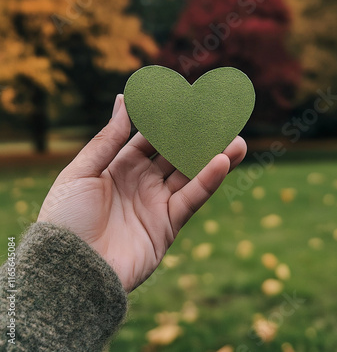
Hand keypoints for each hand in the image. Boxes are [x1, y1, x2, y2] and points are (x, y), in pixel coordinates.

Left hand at [38, 95, 246, 291]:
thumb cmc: (66, 219)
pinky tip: (223, 161)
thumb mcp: (81, 171)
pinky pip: (191, 199)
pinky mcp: (167, 226)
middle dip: (197, 137)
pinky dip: (207, 181)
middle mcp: (141, 182)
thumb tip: (123, 99)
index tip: (189, 100)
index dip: (168, 120)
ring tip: (238, 139)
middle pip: (175, 154)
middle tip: (222, 117)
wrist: (70, 271)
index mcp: (119, 166)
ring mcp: (156, 203)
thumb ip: (108, 138)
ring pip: (190, 174)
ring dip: (214, 157)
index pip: (150, 136)